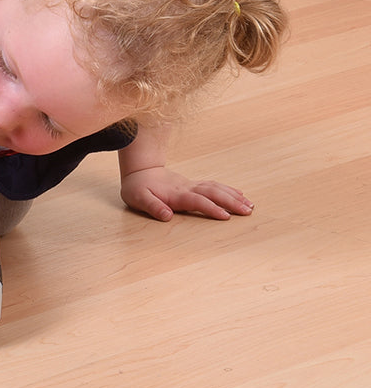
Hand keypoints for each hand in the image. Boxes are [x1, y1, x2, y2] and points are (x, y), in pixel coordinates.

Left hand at [120, 166, 253, 221]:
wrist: (140, 170)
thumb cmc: (137, 187)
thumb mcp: (138, 198)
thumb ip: (152, 207)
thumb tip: (166, 216)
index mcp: (175, 194)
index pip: (197, 201)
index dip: (211, 208)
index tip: (226, 216)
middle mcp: (187, 188)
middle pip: (213, 193)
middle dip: (231, 202)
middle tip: (248, 211)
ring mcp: (191, 185)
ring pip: (216, 188)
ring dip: (233, 196)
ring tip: (250, 205)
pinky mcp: (193, 184)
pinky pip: (214, 185)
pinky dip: (228, 190)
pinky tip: (239, 195)